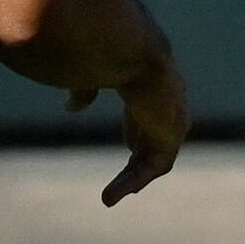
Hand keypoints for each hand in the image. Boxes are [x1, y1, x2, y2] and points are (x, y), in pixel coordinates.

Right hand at [76, 45, 188, 206]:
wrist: (127, 47)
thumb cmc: (106, 50)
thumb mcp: (92, 71)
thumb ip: (84, 91)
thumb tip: (71, 109)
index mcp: (152, 79)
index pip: (149, 107)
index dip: (137, 128)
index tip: (129, 144)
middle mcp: (168, 99)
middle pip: (159, 134)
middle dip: (144, 151)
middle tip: (133, 172)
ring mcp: (173, 117)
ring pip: (155, 155)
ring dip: (133, 176)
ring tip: (109, 196)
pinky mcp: (171, 134)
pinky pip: (154, 166)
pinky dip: (133, 181)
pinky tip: (110, 196)